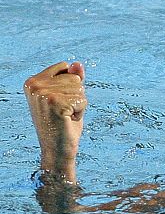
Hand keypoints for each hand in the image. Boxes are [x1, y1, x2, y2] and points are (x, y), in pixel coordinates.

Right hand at [24, 61, 86, 180]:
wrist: (57, 150)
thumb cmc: (63, 122)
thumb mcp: (67, 95)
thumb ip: (72, 77)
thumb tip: (77, 63)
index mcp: (32, 81)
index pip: (65, 66)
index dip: (69, 84)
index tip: (59, 101)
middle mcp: (34, 86)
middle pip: (74, 77)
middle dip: (75, 95)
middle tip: (63, 111)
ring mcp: (43, 95)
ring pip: (80, 88)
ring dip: (78, 103)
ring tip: (65, 116)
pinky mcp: (55, 104)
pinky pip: (82, 100)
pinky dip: (81, 111)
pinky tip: (68, 120)